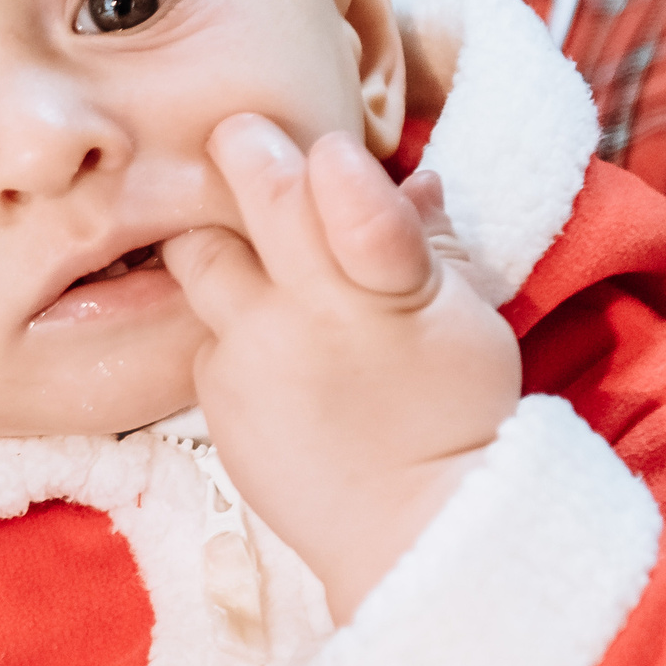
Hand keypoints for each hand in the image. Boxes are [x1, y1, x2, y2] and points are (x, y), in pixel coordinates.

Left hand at [161, 116, 521, 619]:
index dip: (324, 163)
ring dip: (223, 245)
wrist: (411, 527)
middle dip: (244, 158)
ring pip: (203, 260)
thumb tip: (414, 177)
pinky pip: (204, 333)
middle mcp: (302, 317)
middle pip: (249, 210)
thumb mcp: (461, 319)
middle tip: (244, 138)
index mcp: (383, 291)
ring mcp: (246, 357)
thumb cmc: (451, 414)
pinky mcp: (211, 396)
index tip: (317, 142)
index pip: (345, 200)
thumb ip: (420, 242)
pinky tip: (267, 352)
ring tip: (256, 255)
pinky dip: (228, 328)